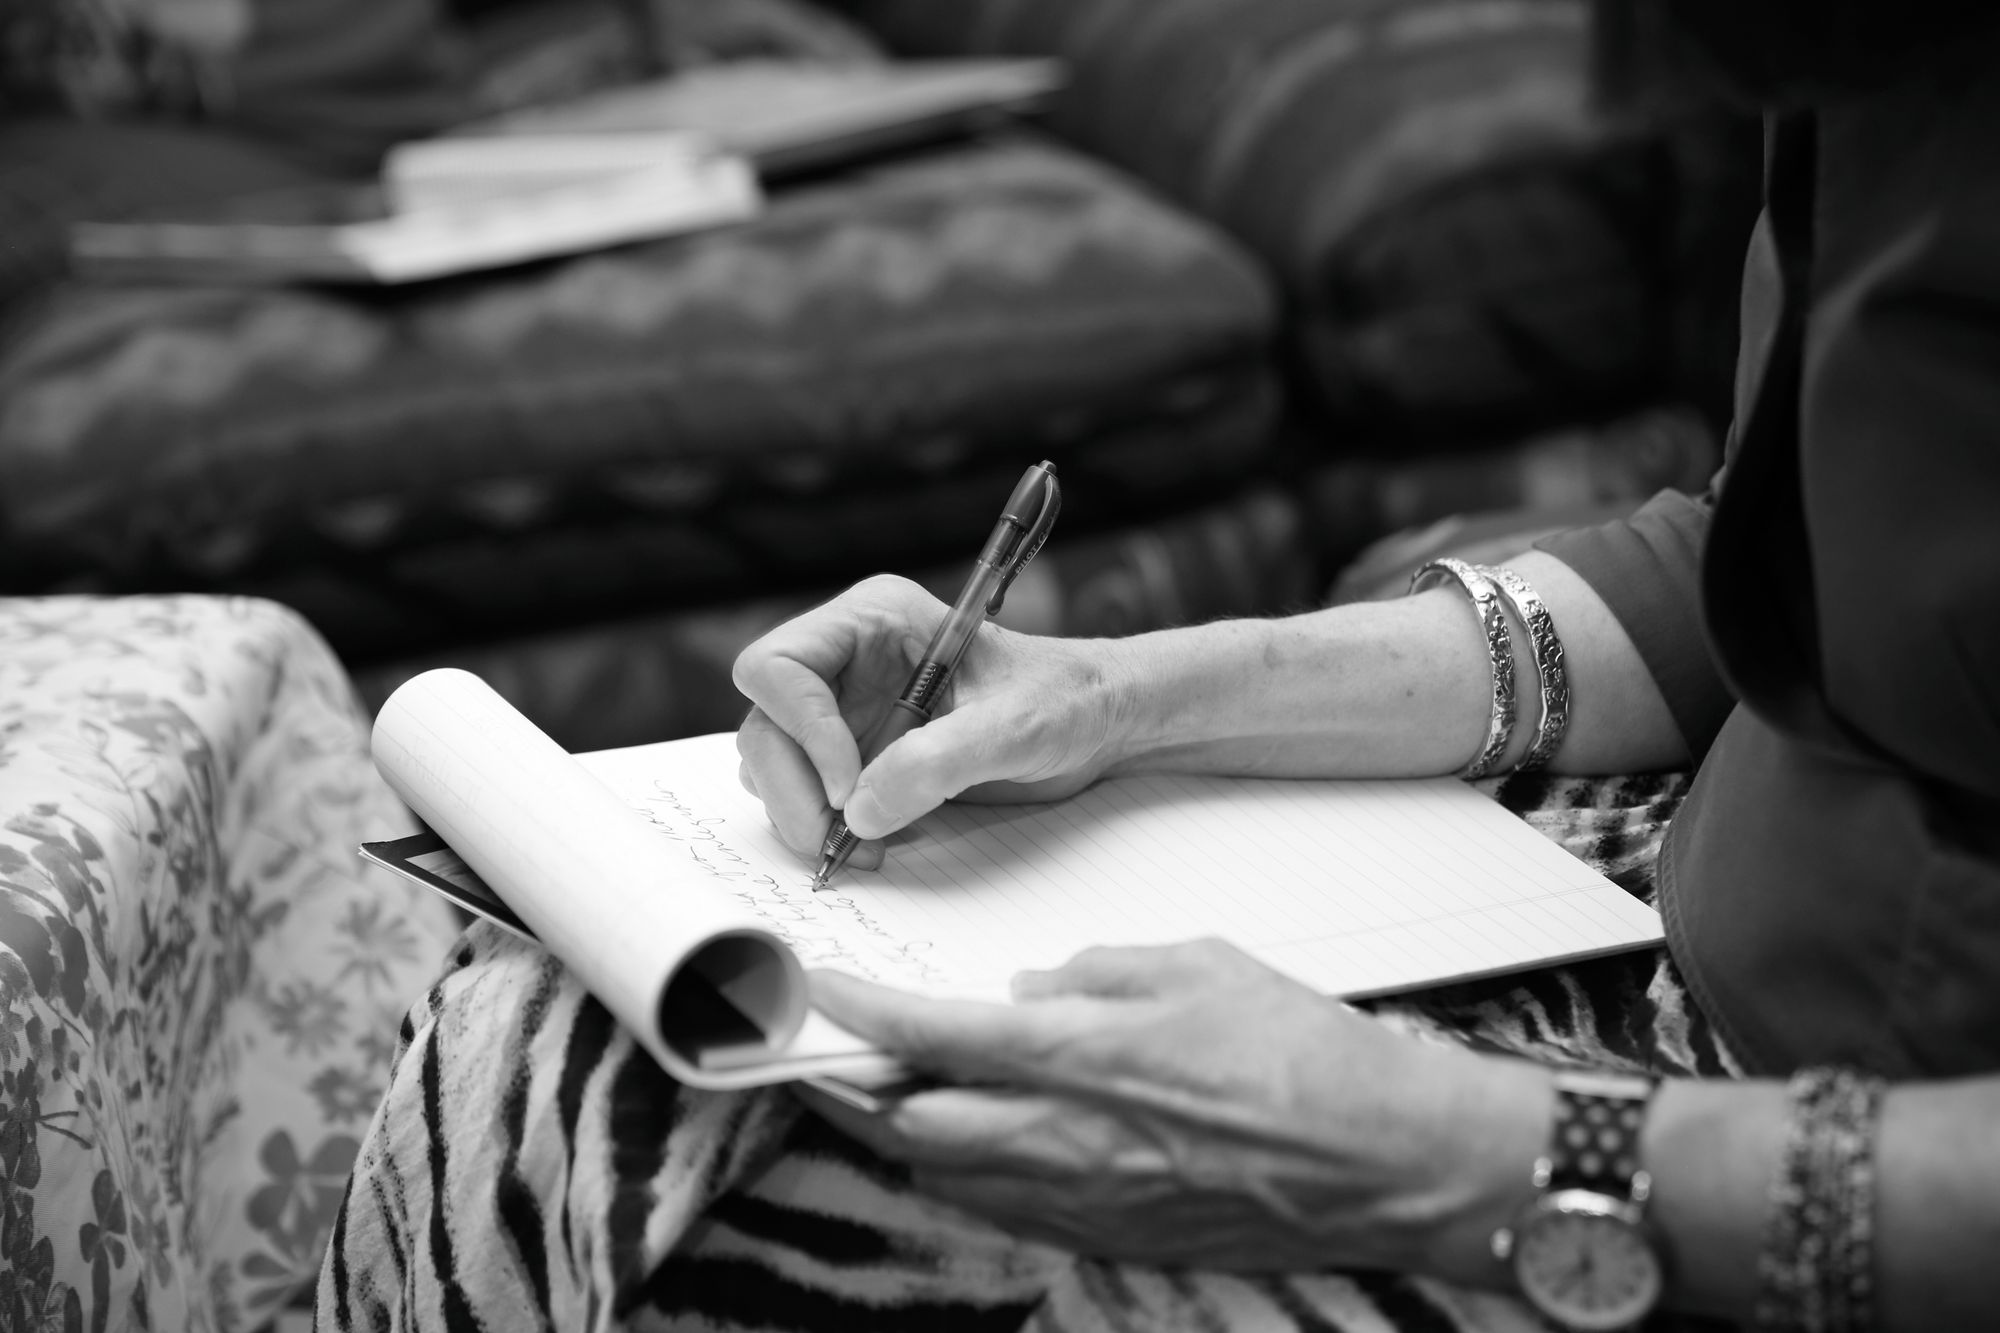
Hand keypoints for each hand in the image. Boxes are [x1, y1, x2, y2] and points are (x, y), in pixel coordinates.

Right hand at [733, 575, 1133, 866]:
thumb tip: (860, 812)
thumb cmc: (1066, 701)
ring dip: (802, 813)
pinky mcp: (856, 757)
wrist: (1094, 726)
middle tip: (839, 839)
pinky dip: (823, 827)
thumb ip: (938, 763)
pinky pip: (804, 793)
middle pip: (764, 724)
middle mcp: (845, 661)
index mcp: (873, 620)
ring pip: (771, 764)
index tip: (850, 786)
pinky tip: (874, 841)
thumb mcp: (1016, 727)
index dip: (802, 731)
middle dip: (792, 788)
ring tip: (863, 846)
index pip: (778, 666)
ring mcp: (845, 711)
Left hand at [797, 939, 1549, 1275]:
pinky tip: (972, 1144)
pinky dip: (966, 1176)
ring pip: (949, 1178)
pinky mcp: (1112, 1240)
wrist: (1386, 1161)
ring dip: (904, 1136)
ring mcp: (1085, 1203)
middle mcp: (1067, 1139)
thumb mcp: (1198, 964)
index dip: (863, 1014)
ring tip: (890, 1093)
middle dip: (853, 1088)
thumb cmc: (1303, 1052)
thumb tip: (1034, 985)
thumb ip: (1097, 970)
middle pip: (913, 1126)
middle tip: (826, 1051)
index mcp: (1085, 1055)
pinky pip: (1006, 1212)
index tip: (818, 991)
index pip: (937, 1036)